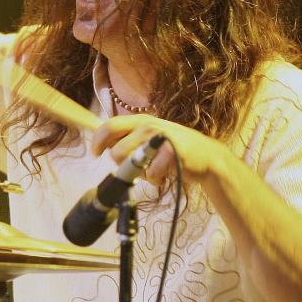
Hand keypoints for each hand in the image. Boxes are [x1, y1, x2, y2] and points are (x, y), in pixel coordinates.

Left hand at [90, 114, 230, 186]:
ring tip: (153, 168)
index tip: (95, 152)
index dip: (97, 141)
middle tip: (136, 166)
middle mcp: (149, 126)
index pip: (109, 126)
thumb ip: (128, 139)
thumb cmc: (172, 149)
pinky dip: (156, 180)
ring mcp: (161, 138)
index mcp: (140, 121)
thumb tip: (103, 145)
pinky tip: (165, 173)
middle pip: (116, 151)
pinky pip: (151, 174)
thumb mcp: (149, 138)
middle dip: (122, 164)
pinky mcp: (172, 153)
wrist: (207, 157)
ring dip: (140, 173)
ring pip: (131, 164)